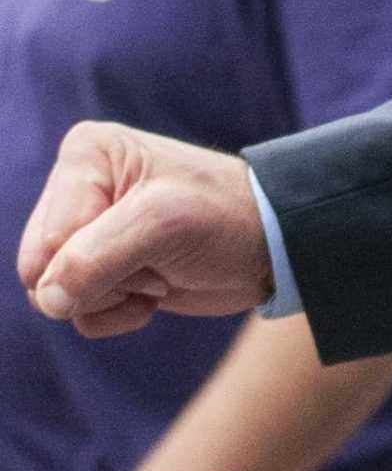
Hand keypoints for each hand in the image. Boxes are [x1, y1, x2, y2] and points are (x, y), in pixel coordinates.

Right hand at [19, 123, 269, 338]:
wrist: (272, 248)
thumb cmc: (225, 218)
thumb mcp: (162, 226)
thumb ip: (93, 260)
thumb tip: (48, 300)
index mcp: (86, 156)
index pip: (51, 240)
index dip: (97, 259)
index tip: (155, 240)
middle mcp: (79, 188)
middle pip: (40, 269)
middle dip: (101, 282)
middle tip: (155, 263)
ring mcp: (88, 230)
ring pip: (56, 296)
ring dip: (112, 299)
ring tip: (159, 272)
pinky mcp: (103, 267)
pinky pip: (79, 313)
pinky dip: (117, 314)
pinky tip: (157, 289)